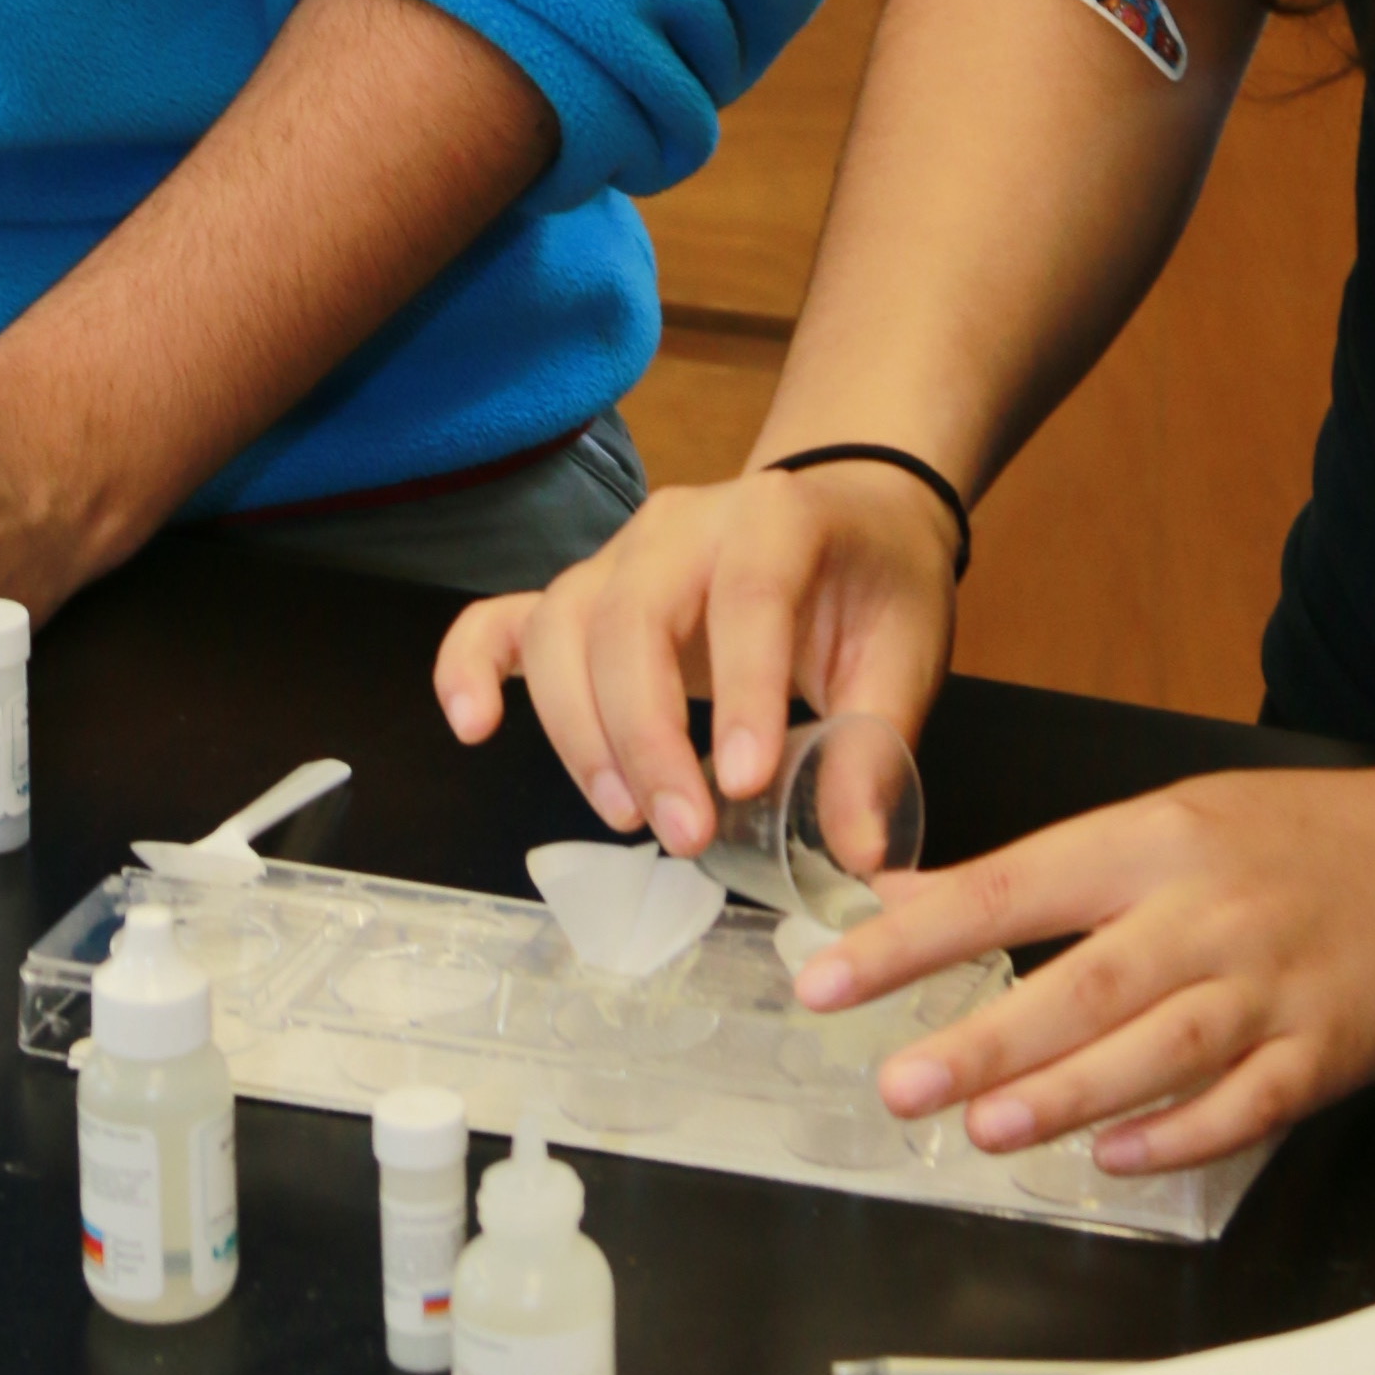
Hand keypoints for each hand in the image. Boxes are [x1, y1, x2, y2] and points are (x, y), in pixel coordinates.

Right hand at [434, 463, 957, 851]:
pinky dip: (470, 665)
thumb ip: (873, 748)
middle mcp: (682, 524)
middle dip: (646, 734)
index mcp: (776, 518)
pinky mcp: (582, 594)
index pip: (747, 594)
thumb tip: (853, 858)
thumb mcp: (904, 655)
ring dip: (580, 730)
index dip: (742, 690)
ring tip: (625, 815)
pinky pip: (503, 618)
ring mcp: (619, 556)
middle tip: (684, 834)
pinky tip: (472, 727)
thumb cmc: (876, 585)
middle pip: (630, 616)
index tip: (744, 784)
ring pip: (562, 627)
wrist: (848, 517)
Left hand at [791, 760, 1374, 1176]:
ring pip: (1157, 1046)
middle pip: (1082, 980)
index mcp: (1151, 838)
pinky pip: (1244, 1103)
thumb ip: (1039, 870)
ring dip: (1066, 1093)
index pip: (1010, 886)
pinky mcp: (1326, 1050)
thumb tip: (905, 898)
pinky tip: (1112, 1156)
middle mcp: (1205, 908)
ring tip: (982, 1127)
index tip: (831, 978)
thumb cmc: (1287, 844)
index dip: (915, 938)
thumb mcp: (1162, 820)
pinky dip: (1178, 1134)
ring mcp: (1270, 982)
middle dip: (984, 1038)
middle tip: (898, 1081)